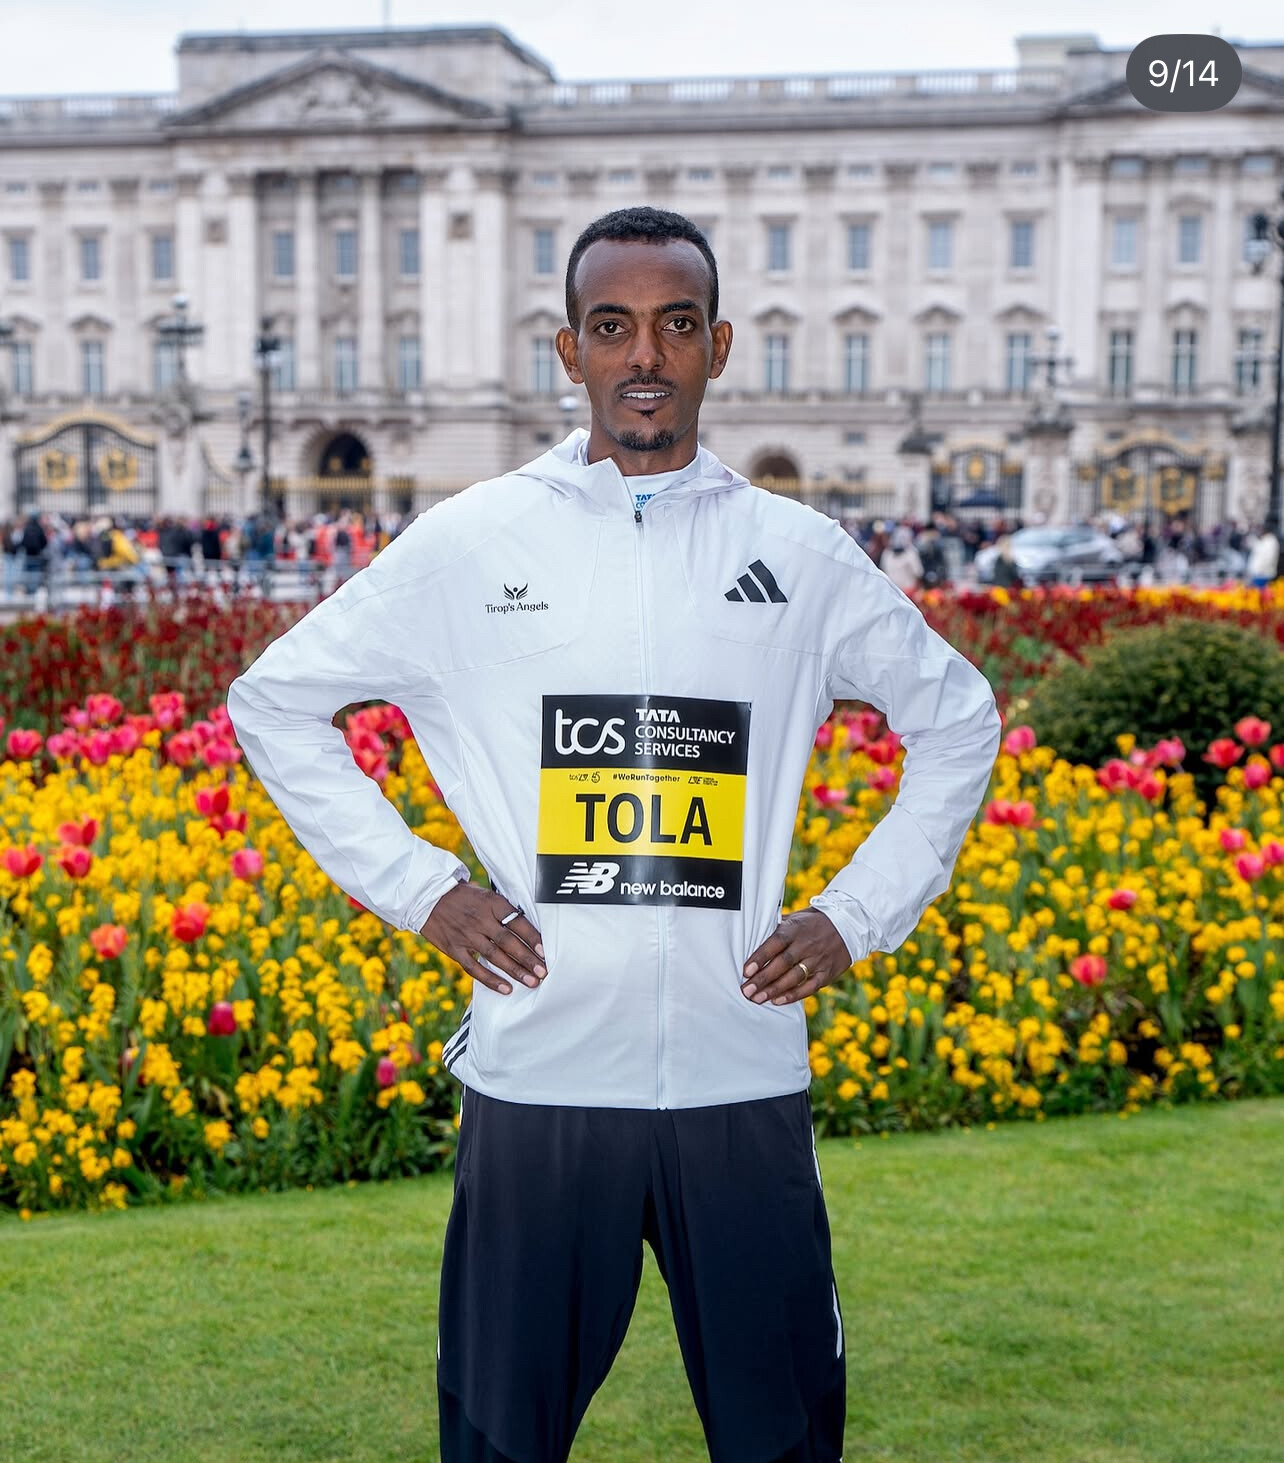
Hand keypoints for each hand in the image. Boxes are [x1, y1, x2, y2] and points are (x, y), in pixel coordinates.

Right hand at [419, 884, 544, 996]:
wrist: (428, 896)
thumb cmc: (464, 896)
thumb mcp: (486, 894)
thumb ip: (504, 909)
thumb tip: (529, 925)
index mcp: (491, 903)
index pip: (516, 922)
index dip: (532, 937)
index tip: (545, 951)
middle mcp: (479, 919)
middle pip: (508, 941)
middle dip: (527, 958)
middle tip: (543, 972)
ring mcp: (466, 935)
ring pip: (494, 956)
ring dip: (514, 971)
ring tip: (531, 982)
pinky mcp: (453, 948)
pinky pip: (473, 967)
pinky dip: (490, 980)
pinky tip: (506, 989)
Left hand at [741, 909, 850, 1005]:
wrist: (847, 925)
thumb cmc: (811, 923)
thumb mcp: (794, 919)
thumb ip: (776, 929)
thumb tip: (752, 938)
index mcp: (795, 929)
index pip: (775, 943)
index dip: (760, 958)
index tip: (746, 971)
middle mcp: (806, 945)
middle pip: (782, 964)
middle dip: (763, 979)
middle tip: (746, 991)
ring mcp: (818, 960)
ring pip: (794, 978)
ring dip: (774, 990)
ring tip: (757, 998)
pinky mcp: (827, 973)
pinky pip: (809, 987)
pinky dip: (793, 995)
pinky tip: (778, 1001)